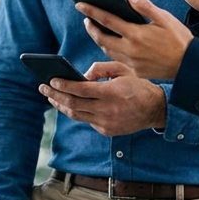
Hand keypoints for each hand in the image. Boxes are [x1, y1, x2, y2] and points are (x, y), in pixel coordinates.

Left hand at [42, 61, 166, 135]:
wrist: (156, 110)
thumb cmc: (137, 86)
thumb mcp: (122, 69)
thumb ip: (100, 68)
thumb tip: (81, 76)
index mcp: (111, 93)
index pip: (81, 90)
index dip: (64, 85)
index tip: (51, 79)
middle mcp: (107, 110)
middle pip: (73, 104)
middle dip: (55, 95)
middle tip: (43, 87)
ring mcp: (106, 123)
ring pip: (76, 115)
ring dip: (61, 105)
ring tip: (51, 96)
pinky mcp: (106, 131)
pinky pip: (87, 120)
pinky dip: (76, 111)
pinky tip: (68, 104)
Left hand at [76, 0, 192, 79]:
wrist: (189, 65)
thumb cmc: (179, 38)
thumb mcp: (164, 17)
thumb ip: (144, 6)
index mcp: (136, 34)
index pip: (107, 19)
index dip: (91, 11)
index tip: (79, 4)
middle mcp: (130, 49)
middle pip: (101, 37)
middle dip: (90, 27)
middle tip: (86, 18)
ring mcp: (131, 62)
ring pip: (107, 50)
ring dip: (99, 39)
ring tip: (96, 29)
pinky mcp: (135, 71)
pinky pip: (118, 59)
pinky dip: (111, 49)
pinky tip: (112, 42)